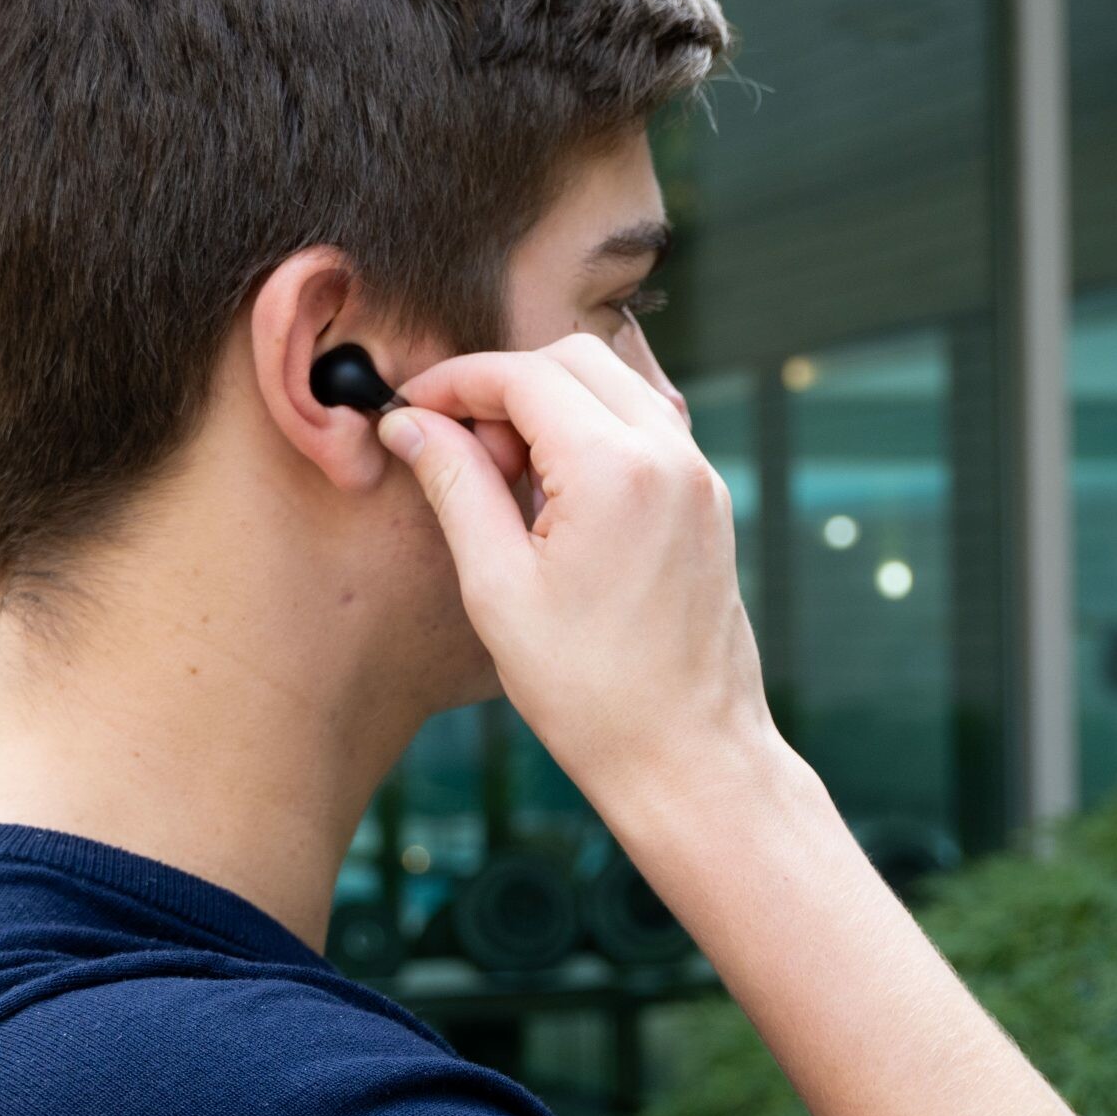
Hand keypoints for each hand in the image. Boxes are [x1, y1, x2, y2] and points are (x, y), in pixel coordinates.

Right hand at [378, 334, 785, 817]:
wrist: (689, 754)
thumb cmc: (589, 690)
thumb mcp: (497, 587)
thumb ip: (455, 487)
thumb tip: (410, 425)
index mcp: (616, 469)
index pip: (523, 375)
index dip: (454, 382)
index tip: (408, 409)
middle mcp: (670, 456)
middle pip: (574, 361)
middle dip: (504, 385)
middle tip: (455, 446)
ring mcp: (698, 477)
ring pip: (615, 385)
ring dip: (550, 405)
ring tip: (499, 477)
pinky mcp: (708, 502)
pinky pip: (644, 428)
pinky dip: (592, 432)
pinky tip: (551, 497)